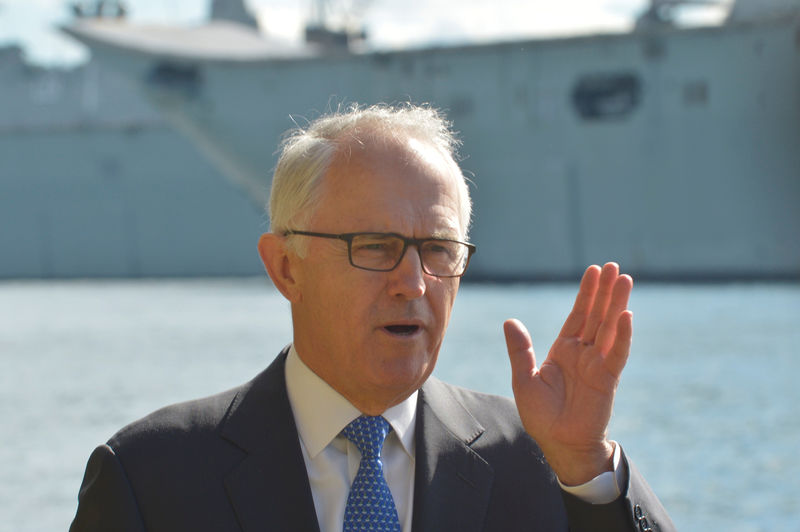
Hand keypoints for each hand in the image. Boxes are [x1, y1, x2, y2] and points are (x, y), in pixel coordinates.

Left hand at [504, 262, 632, 484]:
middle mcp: (584, 353)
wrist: (558, 444)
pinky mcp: (607, 379)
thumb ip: (520, 350)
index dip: (587, 293)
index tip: (594, 271)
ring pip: (610, 328)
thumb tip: (510, 321)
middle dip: (605, 291)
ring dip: (617, 305)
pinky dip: (622, 335)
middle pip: (597, 316)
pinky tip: (626, 316)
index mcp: (564, 350)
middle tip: (614, 267)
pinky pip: (617, 354)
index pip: (578, 315)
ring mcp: (597, 364)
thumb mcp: (523, 379)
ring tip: (624, 280)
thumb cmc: (541, 415)